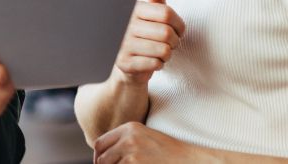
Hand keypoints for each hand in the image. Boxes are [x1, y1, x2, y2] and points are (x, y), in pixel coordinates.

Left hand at [94, 122, 215, 163]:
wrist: (190, 159)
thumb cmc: (168, 153)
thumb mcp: (144, 139)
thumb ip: (124, 142)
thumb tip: (101, 156)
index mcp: (128, 127)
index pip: (99, 143)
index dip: (98, 157)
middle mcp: (128, 137)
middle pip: (101, 157)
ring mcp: (131, 151)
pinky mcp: (135, 163)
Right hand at [114, 0, 185, 86]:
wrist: (126, 64)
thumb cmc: (143, 35)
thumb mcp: (150, 14)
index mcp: (133, 10)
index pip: (166, 13)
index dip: (179, 24)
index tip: (178, 30)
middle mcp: (125, 25)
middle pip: (167, 33)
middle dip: (175, 42)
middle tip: (169, 44)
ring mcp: (122, 45)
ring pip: (164, 50)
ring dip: (167, 54)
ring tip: (159, 52)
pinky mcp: (124, 63)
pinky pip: (155, 64)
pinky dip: (159, 64)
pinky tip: (151, 61)